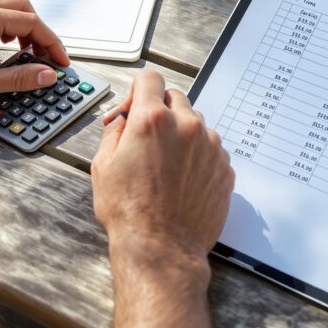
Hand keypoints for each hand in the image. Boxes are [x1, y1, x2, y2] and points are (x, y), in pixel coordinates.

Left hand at [0, 0, 70, 105]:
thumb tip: (45, 75)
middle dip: (40, 32)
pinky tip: (3, 48)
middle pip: (23, 8)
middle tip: (47, 57)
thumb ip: (16, 79)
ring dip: (23, 29)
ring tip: (27, 55)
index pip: (31, 23)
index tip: (61, 61)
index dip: (52, 44)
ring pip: (8, 8)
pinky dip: (6, 28)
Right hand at [91, 70, 233, 262]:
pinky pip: (210, 148)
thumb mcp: (102, 165)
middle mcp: (186, 126)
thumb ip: (114, 130)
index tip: (134, 105)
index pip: (150, 78)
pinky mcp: (224, 167)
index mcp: (152, 120)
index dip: (138, 90)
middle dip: (160, 111)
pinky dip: (197, 156)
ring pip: (195, 123)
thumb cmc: (129, 212)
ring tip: (165, 165)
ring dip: (181, 134)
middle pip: (175, 97)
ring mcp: (210, 146)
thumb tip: (122, 118)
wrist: (161, 249)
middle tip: (147, 138)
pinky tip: (182, 179)